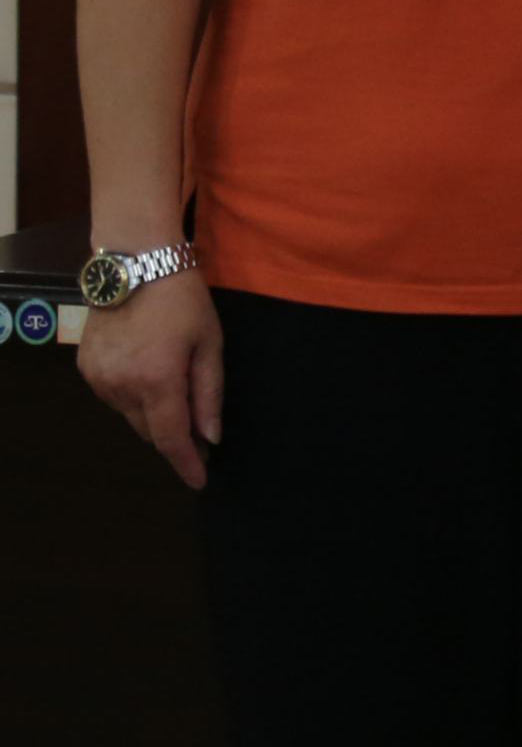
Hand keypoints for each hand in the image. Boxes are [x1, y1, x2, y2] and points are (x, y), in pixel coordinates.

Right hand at [79, 271, 221, 489]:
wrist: (135, 265)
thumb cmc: (183, 300)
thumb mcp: (209, 343)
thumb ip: (209, 394)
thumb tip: (210, 437)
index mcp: (157, 380)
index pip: (171, 438)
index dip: (186, 463)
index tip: (200, 481)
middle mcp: (121, 386)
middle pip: (150, 431)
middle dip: (175, 433)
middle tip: (199, 424)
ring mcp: (98, 379)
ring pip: (130, 415)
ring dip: (152, 411)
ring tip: (171, 378)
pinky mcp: (85, 368)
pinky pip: (114, 397)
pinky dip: (133, 394)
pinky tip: (146, 367)